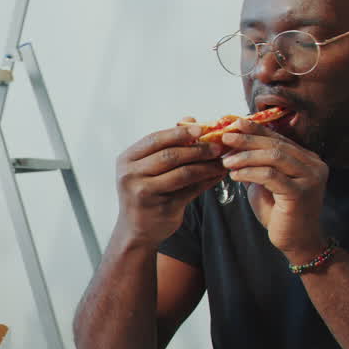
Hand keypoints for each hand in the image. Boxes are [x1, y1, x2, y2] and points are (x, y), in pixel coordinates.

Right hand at [115, 122, 226, 246]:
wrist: (137, 229)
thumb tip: (189, 119)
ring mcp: (144, 192)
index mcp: (127, 160)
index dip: (179, 133)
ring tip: (221, 160)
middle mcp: (131, 175)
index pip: (155, 139)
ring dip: (206, 165)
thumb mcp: (148, 167)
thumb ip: (167, 144)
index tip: (202, 127)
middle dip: (197, 148)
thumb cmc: (145, 192)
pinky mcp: (161, 207)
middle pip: (170, 155)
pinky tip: (218, 175)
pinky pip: (191, 190)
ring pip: (183, 173)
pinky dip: (208, 180)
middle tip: (218, 145)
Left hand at [218, 118, 328, 262]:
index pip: (278, 138)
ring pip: (274, 157)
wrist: (295, 241)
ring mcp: (310, 178)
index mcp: (307, 158)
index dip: (255, 130)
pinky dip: (250, 172)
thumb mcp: (264, 183)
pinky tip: (234, 175)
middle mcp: (314, 165)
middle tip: (224, 137)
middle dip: (247, 139)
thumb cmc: (278, 212)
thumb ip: (256, 165)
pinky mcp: (301, 193)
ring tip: (225, 160)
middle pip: (276, 144)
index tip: (233, 123)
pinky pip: (271, 175)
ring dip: (246, 156)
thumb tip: (232, 145)